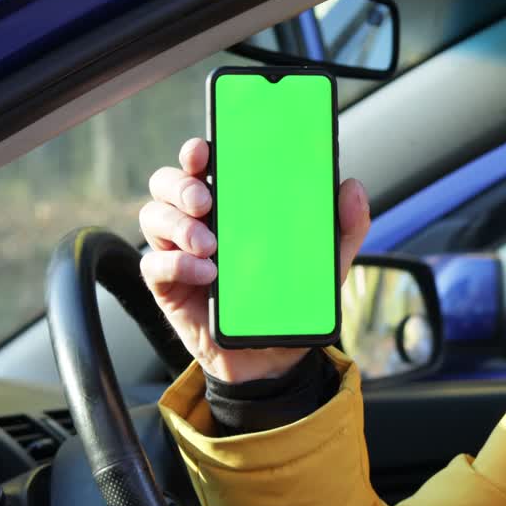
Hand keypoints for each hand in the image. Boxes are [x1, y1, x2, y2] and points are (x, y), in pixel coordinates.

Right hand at [139, 138, 370, 382]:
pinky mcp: (167, 286)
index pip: (204, 165)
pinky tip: (205, 273)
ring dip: (178, 224)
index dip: (196, 152)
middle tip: (206, 201)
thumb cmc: (292, 296)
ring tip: (210, 245)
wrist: (274, 355)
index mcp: (232, 205)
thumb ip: (344, 226)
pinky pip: (154, 265)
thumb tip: (352, 188)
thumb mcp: (327, 261)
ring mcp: (179, 252)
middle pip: (167, 184)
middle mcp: (199, 221)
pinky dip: (176, 265)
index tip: (203, 150)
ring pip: (153, 217)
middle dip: (181, 184)